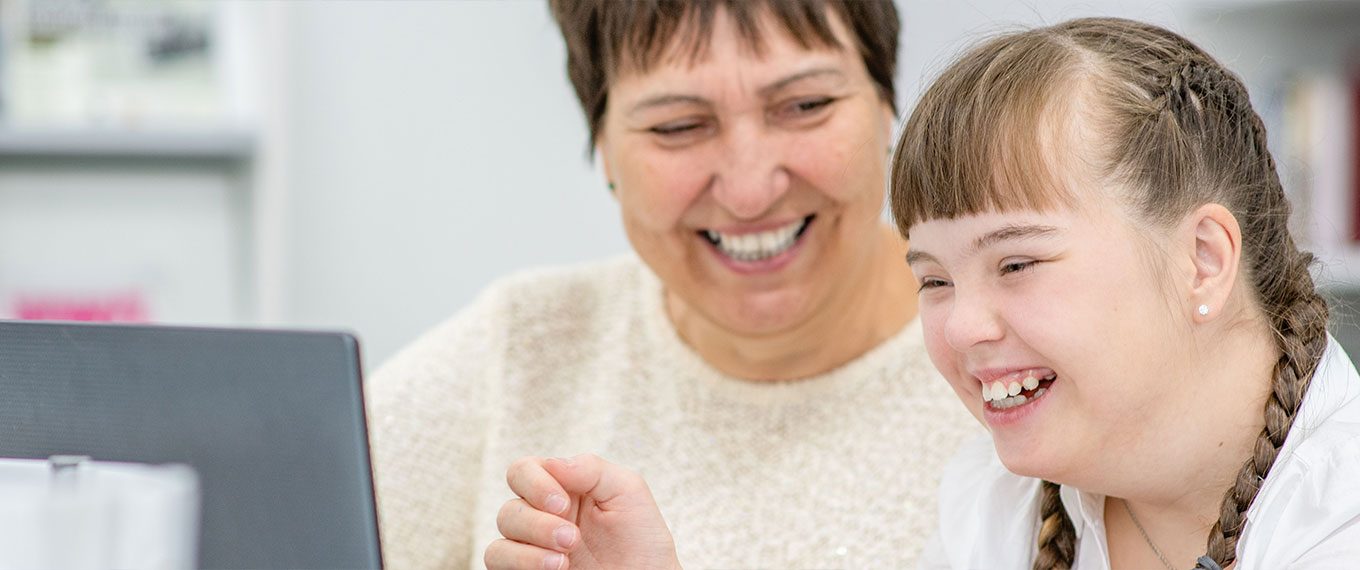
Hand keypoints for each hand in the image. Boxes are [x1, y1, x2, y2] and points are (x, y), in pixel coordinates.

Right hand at [484, 454, 681, 569]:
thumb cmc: (641, 539)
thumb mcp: (627, 491)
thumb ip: (591, 468)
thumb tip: (551, 463)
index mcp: (562, 488)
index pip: (524, 472)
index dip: (535, 483)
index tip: (563, 504)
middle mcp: (541, 516)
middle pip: (509, 509)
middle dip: (538, 523)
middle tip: (572, 538)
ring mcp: (532, 548)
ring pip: (500, 541)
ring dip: (529, 549)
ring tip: (564, 562)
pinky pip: (496, 562)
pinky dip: (521, 564)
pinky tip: (555, 568)